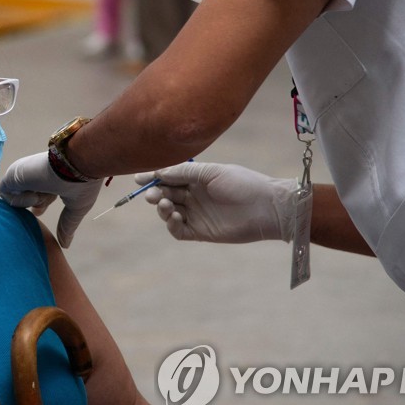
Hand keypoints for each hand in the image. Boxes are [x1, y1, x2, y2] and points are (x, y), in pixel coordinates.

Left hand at [0, 152, 104, 247]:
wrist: (78, 162)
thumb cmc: (81, 182)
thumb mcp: (75, 206)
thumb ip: (67, 225)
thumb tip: (66, 245)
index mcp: (50, 178)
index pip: (38, 191)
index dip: (38, 203)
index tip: (40, 211)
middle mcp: (35, 174)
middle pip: (27, 195)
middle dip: (37, 202)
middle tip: (44, 204)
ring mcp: (23, 173)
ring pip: (17, 197)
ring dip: (33, 200)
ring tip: (47, 192)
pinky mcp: (12, 174)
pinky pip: (5, 194)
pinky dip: (20, 200)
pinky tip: (37, 192)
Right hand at [136, 161, 297, 242]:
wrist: (267, 207)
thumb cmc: (243, 183)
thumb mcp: (212, 172)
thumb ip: (185, 172)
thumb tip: (159, 172)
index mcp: (197, 178)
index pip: (169, 177)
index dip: (153, 177)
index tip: (138, 179)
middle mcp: (194, 195)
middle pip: (166, 194)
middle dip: (155, 193)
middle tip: (151, 195)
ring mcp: (197, 214)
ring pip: (169, 212)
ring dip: (162, 208)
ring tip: (164, 205)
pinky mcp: (201, 232)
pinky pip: (179, 230)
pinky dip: (172, 224)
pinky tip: (175, 217)